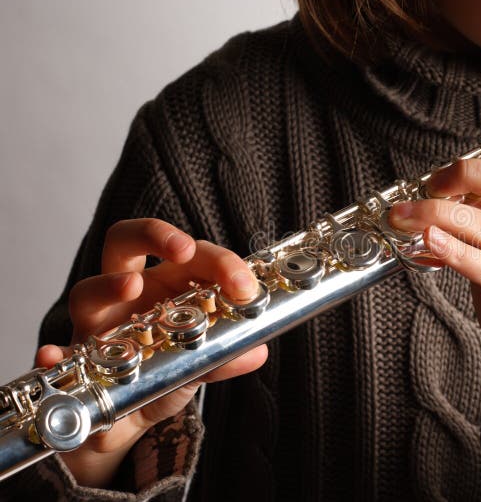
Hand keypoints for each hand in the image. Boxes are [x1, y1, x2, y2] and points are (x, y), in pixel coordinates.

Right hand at [35, 218, 267, 486]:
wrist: (129, 416)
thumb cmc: (165, 371)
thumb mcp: (201, 362)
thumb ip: (225, 354)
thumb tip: (257, 350)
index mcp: (167, 283)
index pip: (190, 253)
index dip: (219, 261)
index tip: (244, 285)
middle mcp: (128, 292)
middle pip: (127, 242)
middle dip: (155, 235)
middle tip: (182, 249)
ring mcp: (98, 322)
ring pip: (88, 289)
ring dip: (108, 285)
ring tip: (130, 287)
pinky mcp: (75, 358)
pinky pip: (58, 352)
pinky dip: (53, 352)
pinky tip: (54, 355)